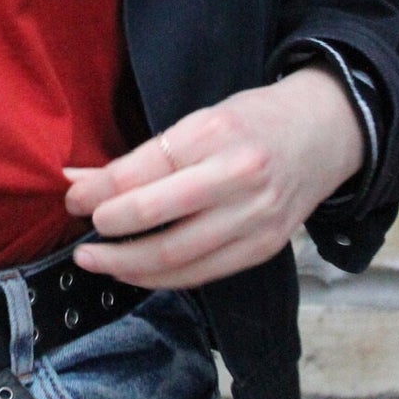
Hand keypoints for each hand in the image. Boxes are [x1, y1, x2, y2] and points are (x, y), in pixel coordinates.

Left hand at [61, 68, 363, 289]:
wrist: (325, 132)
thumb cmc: (253, 121)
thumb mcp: (199, 121)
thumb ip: (143, 156)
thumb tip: (80, 179)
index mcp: (214, 133)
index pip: (140, 171)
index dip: (97, 190)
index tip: (74, 196)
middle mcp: (237, 176)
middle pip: (155, 215)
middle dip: (107, 230)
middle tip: (80, 235)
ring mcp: (255, 216)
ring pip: (176, 256)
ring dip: (126, 264)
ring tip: (96, 262)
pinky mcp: (264, 247)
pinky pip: (203, 273)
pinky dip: (162, 278)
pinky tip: (135, 272)